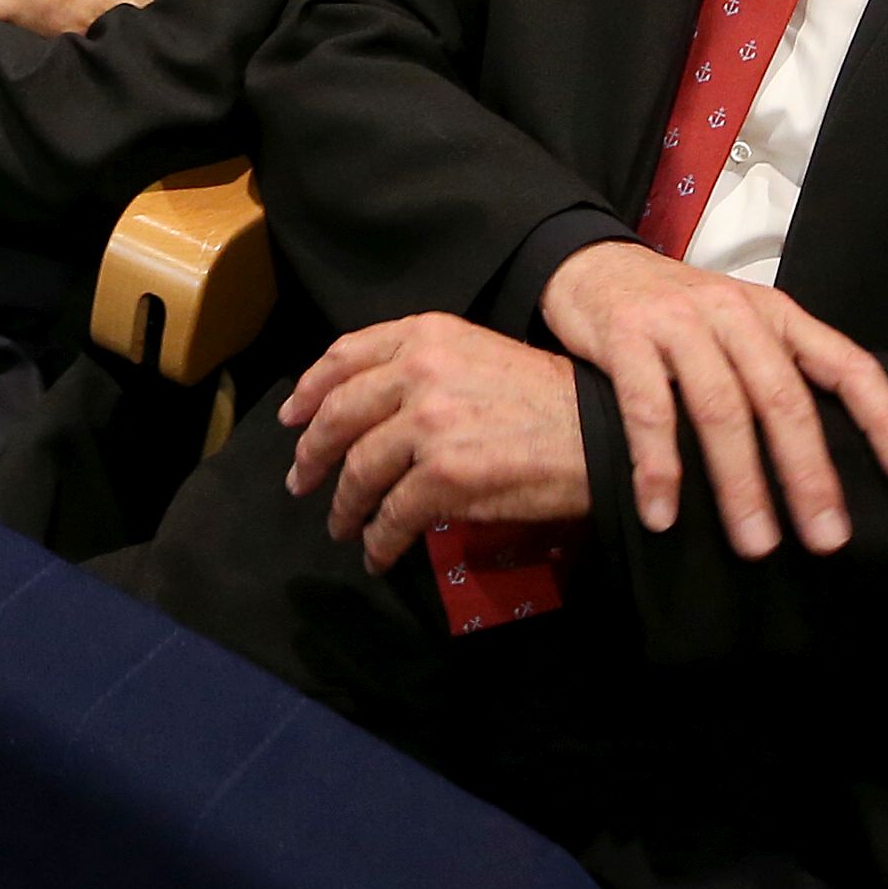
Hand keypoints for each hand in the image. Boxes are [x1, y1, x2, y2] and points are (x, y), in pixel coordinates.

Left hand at [279, 315, 591, 568]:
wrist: (596, 435)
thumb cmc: (543, 397)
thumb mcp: (477, 355)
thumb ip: (422, 365)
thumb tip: (368, 403)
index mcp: (426, 335)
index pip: (345, 356)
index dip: (310, 389)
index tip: (291, 417)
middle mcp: (420, 372)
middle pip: (340, 415)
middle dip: (311, 453)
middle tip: (300, 480)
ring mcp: (429, 424)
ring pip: (360, 470)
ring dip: (343, 505)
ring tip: (340, 525)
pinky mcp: (444, 475)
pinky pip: (392, 514)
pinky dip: (378, 539)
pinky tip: (378, 552)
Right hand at [536, 241, 887, 557]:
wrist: (590, 266)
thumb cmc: (677, 313)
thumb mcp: (740, 327)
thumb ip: (779, 373)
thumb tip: (828, 461)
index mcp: (777, 314)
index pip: (848, 364)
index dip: (885, 420)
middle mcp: (736, 314)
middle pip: (784, 399)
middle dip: (808, 475)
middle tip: (826, 538)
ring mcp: (680, 322)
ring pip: (722, 409)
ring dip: (741, 483)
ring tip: (755, 543)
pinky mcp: (627, 336)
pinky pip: (649, 410)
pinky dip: (659, 467)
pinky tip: (663, 514)